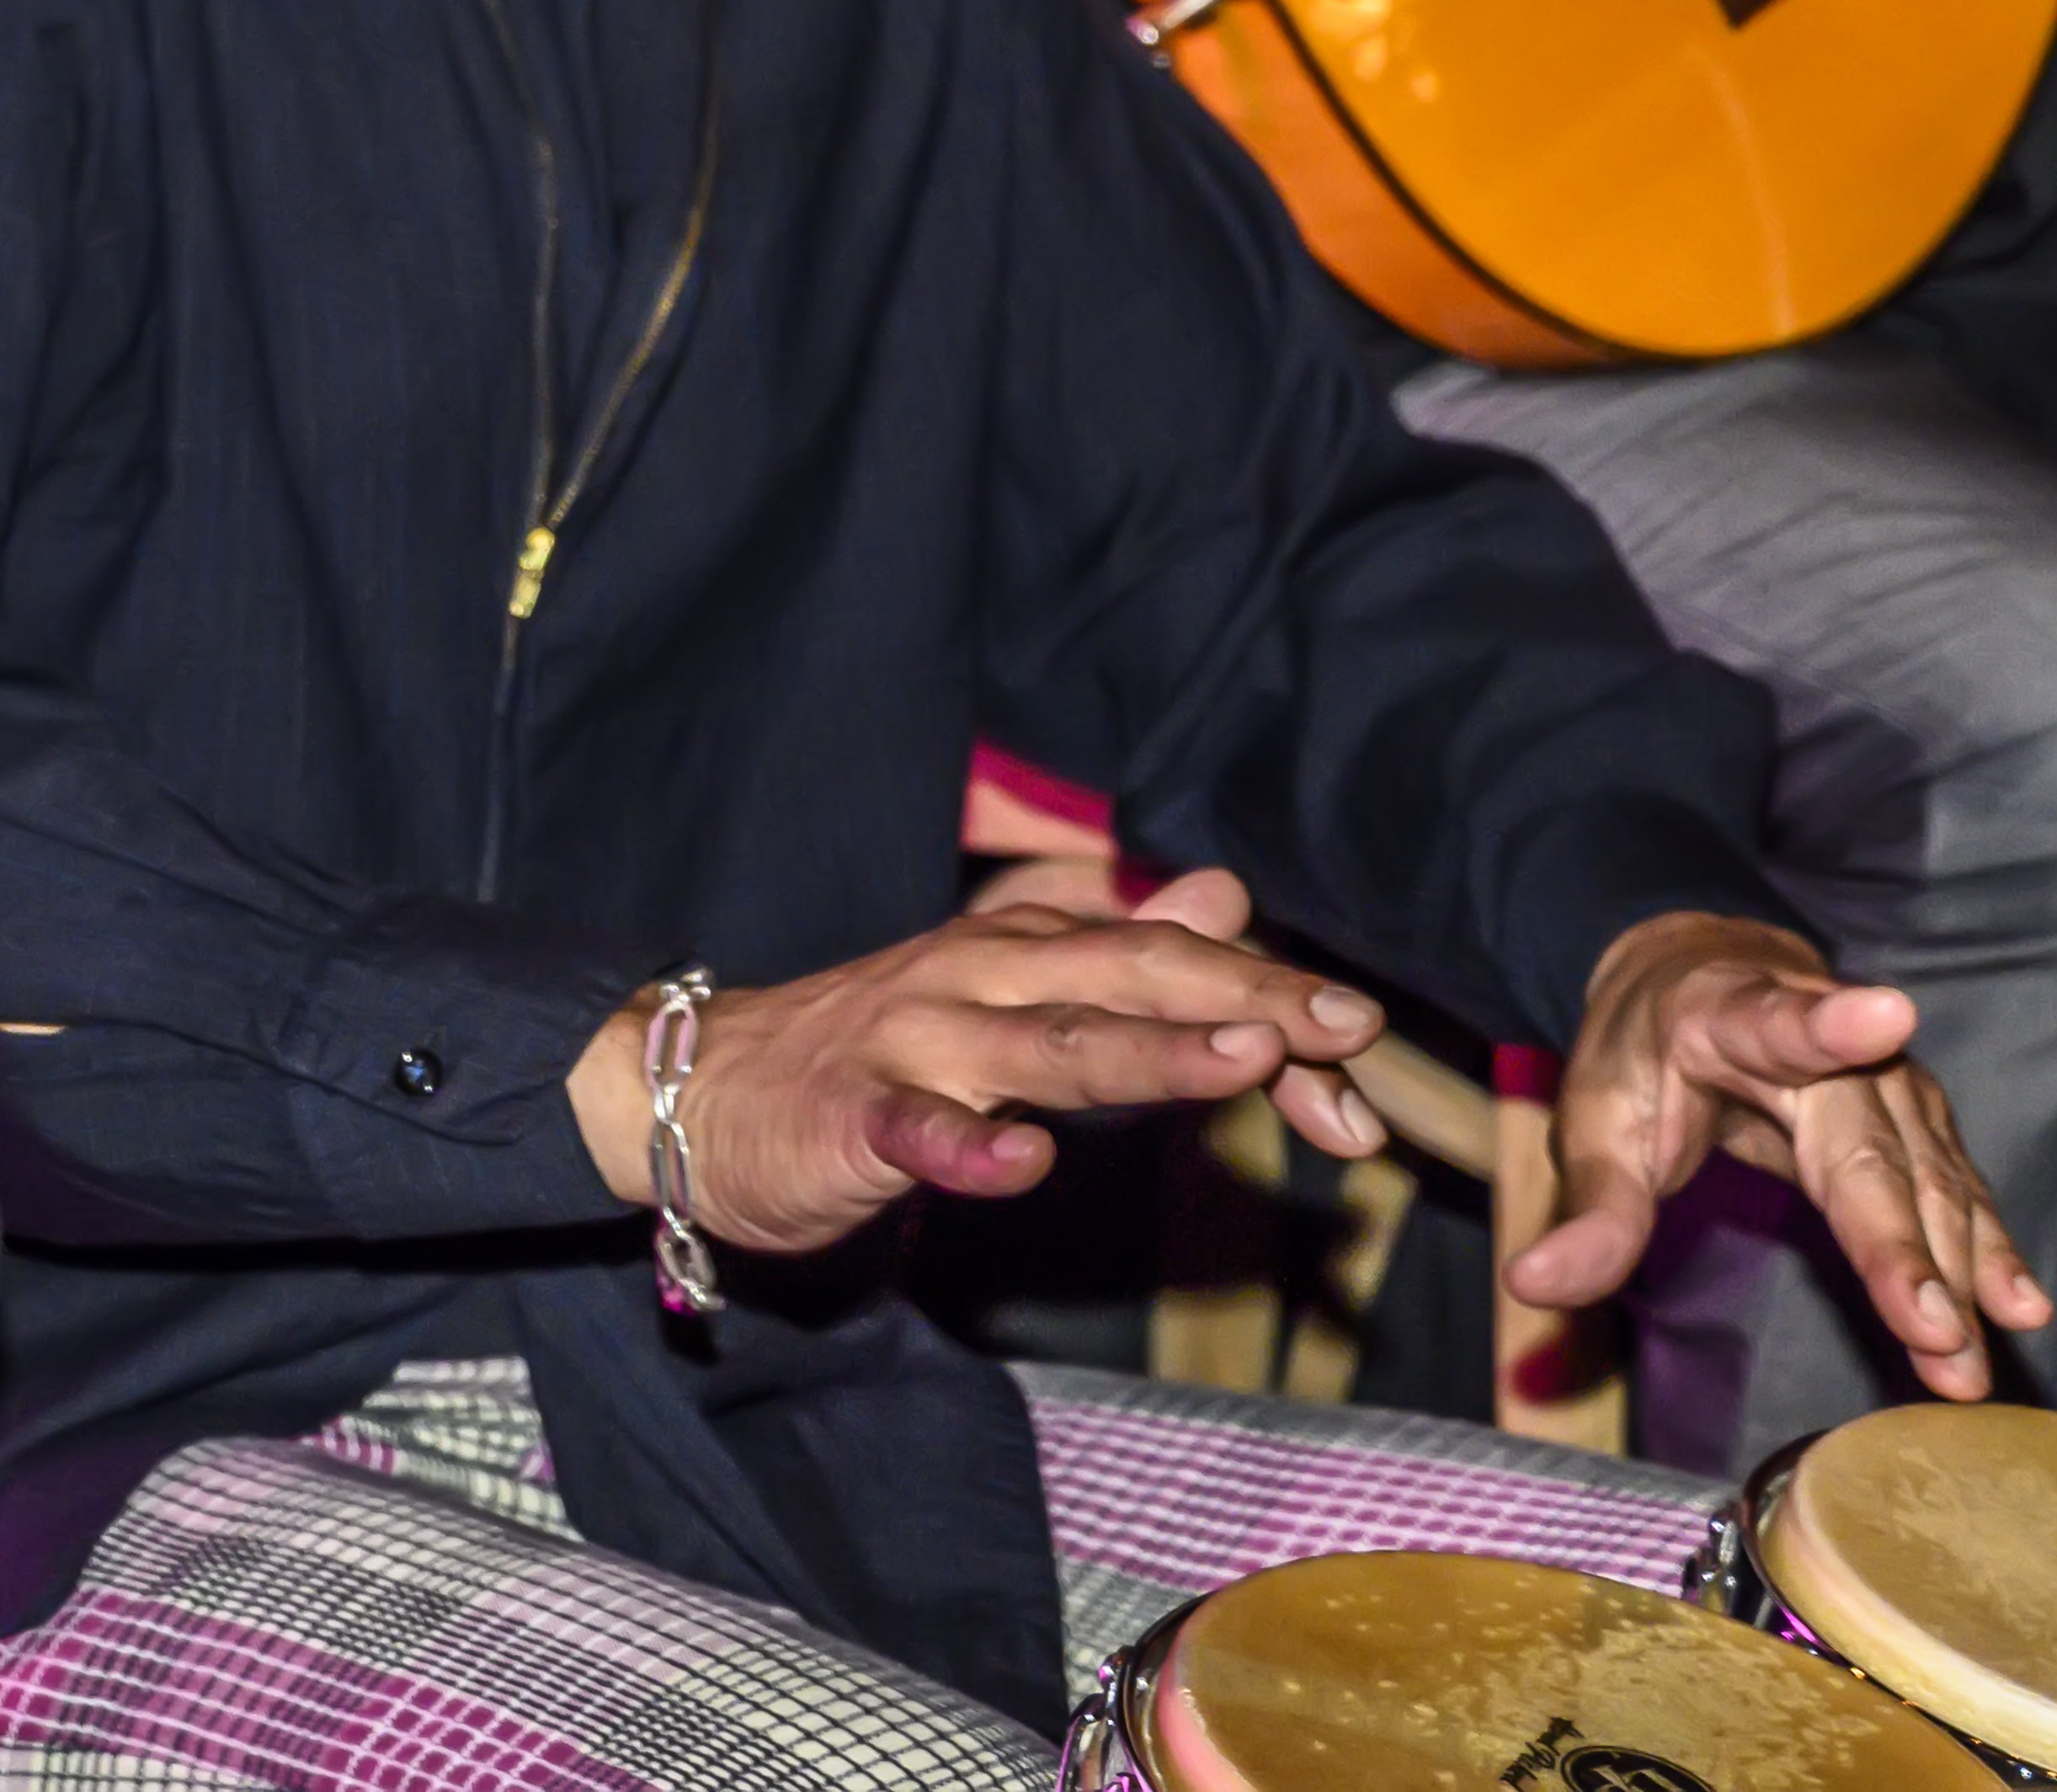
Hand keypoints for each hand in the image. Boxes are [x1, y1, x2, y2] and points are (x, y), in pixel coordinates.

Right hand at [561, 866, 1393, 1259]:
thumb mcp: (1000, 986)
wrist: (697, 1089)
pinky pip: (917, 1135)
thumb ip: (1114, 949)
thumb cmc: (869, 1049)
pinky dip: (971, 1148)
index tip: (1359, 1038)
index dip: (1265, 994)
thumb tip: (1222, 892)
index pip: (1164, 960)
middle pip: (1127, 981)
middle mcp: (977, 980)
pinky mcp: (852, 1121)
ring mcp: (914, 1048)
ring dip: (1148, 1055)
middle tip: (1348, 1027)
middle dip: (1244, 1000)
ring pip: (1045, 1049)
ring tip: (1242, 1064)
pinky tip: (1024, 1165)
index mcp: (1019, 950)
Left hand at [1507, 911, 2046, 1395]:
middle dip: (1906, 1241)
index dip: (1831, 1024)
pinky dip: (1987, 1246)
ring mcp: (1884, 1077)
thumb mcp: (1593, 1122)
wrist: (1699, 979)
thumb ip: (1588, 1209)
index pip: (1779, 1020)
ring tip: (1977, 1349)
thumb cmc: (1644, 1056)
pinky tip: (2020, 1304)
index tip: (1888, 1015)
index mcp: (1729, 1015)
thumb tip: (1535, 1284)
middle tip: (1937, 1332)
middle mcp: (1828, 1036)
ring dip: (1959, 1265)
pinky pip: (1955, 1186)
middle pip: (1868, 1142)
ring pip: (1929, 1174)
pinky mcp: (1917, 1118)